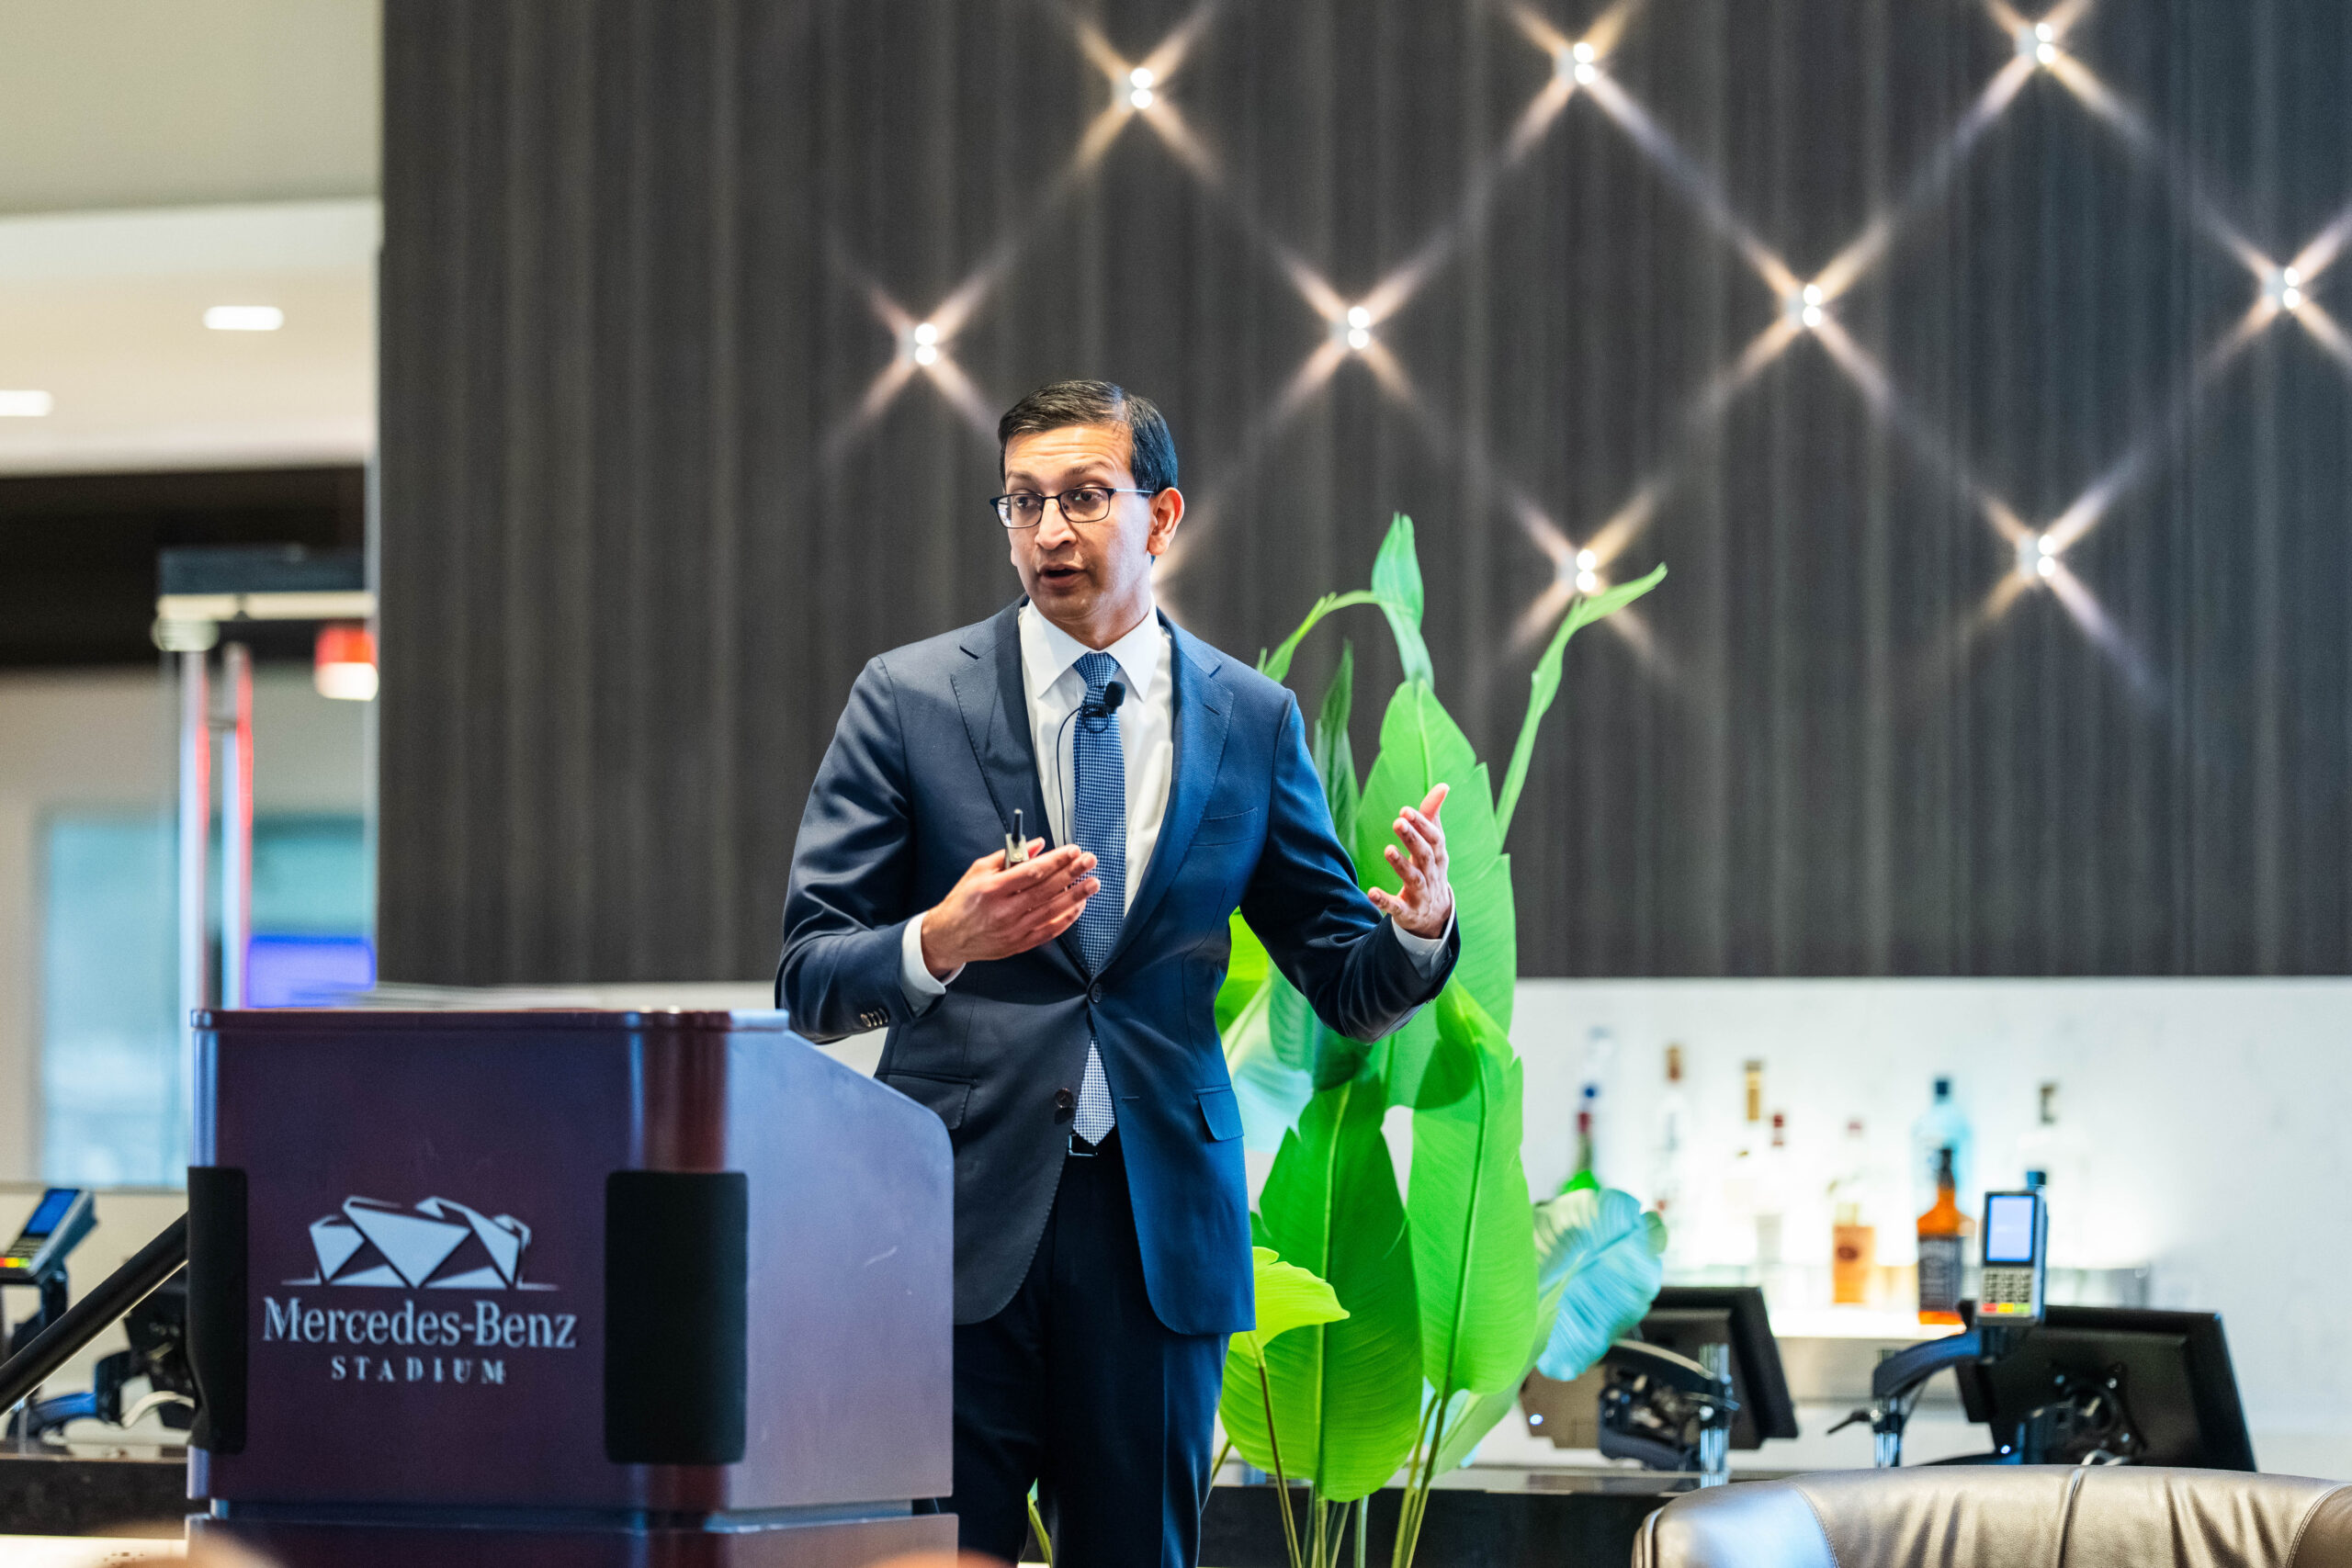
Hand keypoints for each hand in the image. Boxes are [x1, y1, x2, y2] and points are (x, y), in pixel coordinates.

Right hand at [919, 841, 1097, 976]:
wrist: (948, 937)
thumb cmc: (962, 902)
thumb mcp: (978, 871)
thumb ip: (1008, 856)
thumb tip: (1036, 845)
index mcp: (992, 889)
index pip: (1032, 872)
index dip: (1056, 860)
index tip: (1072, 851)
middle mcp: (1004, 911)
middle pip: (1046, 889)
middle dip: (1072, 873)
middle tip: (1089, 861)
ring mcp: (1014, 930)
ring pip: (1052, 911)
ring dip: (1076, 896)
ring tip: (1092, 883)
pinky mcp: (1020, 944)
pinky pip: (1049, 931)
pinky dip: (1066, 918)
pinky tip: (1078, 906)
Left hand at [1368, 783, 1452, 939]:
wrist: (1435, 915)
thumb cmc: (1430, 870)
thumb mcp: (1434, 846)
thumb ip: (1432, 816)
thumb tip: (1443, 786)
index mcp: (1438, 857)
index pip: (1435, 838)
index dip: (1423, 824)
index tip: (1406, 810)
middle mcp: (1432, 874)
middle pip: (1425, 855)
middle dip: (1413, 839)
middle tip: (1398, 822)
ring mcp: (1421, 895)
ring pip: (1413, 879)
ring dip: (1401, 865)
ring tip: (1388, 849)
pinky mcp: (1407, 912)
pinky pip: (1396, 907)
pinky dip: (1384, 900)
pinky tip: (1371, 892)